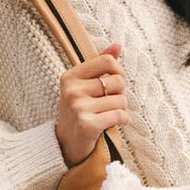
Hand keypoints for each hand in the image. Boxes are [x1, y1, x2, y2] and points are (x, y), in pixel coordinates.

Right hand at [55, 42, 129, 167]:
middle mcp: (72, 90)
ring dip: (121, 109)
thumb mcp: (84, 85)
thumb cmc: (79, 110)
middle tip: (109, 103)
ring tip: (109, 115)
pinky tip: (114, 124)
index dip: (118, 72)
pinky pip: (119, 115)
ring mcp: (78, 107)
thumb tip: (118, 45)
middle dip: (120, 93)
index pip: (107, 61)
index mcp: (71, 76)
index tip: (114, 82)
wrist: (67, 143)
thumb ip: (101, 64)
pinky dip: (123, 120)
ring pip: (121, 100)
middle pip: (117, 81)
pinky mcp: (87, 124)